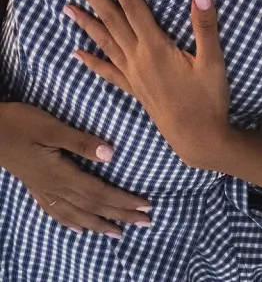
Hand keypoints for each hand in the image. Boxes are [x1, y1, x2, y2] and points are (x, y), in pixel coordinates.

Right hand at [0, 101, 151, 235]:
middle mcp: (53, 187)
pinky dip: (69, 221)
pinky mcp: (35, 186)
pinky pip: (55, 211)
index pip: (99, 192)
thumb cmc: (19, 124)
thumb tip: (111, 154)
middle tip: (145, 223)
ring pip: (75, 213)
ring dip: (98, 223)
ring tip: (117, 233)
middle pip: (92, 206)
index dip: (123, 200)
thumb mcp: (51, 127)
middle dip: (120, 215)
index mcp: (60, 174)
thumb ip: (80, 141)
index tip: (146, 206)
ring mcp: (42, 189)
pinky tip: (78, 228)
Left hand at [65, 0, 230, 168]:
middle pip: (111, 20)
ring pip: (104, 43)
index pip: (133, 7)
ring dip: (85, 23)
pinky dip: (91, 61)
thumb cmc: (208, 99)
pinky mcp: (134, 90)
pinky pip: (107, 71)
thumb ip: (205, 27)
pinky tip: (78, 54)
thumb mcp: (213, 60)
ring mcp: (133, 75)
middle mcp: (138, 58)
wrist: (197, 138)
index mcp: (156, 47)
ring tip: (66, 7)